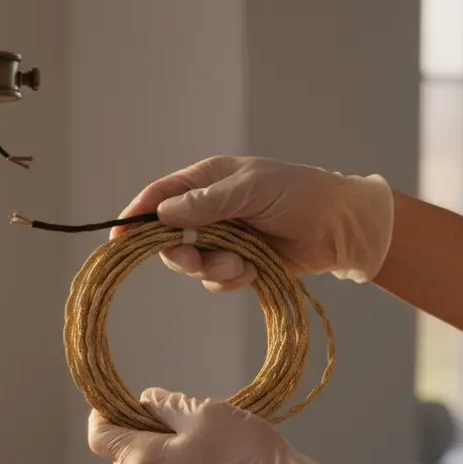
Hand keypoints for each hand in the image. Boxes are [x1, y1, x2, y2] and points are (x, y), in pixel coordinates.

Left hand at [87, 387, 357, 463]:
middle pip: (130, 460)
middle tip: (179, 420)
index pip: (101, 439)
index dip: (103, 416)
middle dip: (146, 438)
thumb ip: (167, 405)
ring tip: (209, 449)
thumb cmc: (245, 453)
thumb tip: (145, 402)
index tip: (116, 404)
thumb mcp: (205, 413)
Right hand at [112, 156, 394, 290]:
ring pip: (192, 264)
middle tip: (194, 260)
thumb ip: (205, 203)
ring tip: (242, 263)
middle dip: (181, 254)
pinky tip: (254, 270)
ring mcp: (223, 238)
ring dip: (214, 268)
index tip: (118, 239)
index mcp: (206, 182)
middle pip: (168, 239)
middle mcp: (209, 211)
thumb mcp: (251, 190)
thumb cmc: (300, 195)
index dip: (135, 217)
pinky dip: (231, 280)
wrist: (343, 228)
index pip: (158, 197)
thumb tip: (161, 215)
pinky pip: (216, 281)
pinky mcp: (239, 263)